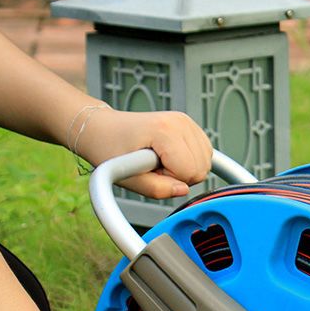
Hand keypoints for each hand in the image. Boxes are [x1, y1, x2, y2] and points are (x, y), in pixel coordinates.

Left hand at [75, 108, 212, 199]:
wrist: (103, 129)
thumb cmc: (110, 149)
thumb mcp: (128, 178)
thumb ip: (158, 189)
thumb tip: (183, 190)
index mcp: (165, 131)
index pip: (191, 171)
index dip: (171, 179)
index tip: (151, 171)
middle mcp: (180, 121)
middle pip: (202, 167)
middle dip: (180, 175)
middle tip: (154, 167)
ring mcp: (186, 120)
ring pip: (206, 161)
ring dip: (185, 168)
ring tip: (160, 160)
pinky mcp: (189, 124)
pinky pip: (205, 153)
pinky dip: (190, 160)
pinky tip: (170, 156)